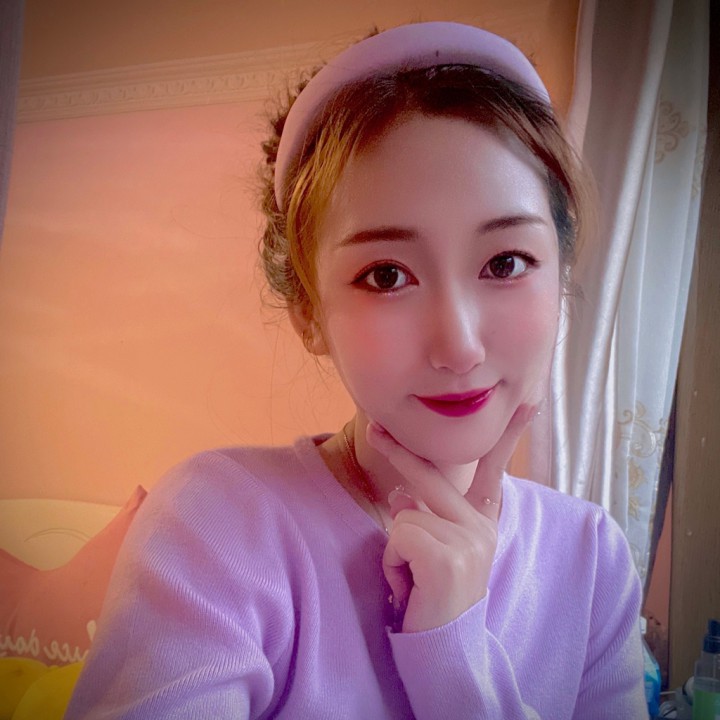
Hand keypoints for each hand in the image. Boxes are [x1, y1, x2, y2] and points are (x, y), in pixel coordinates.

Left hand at [366, 404, 535, 632]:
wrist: (446, 651)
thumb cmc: (435, 598)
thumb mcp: (436, 552)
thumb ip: (427, 517)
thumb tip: (402, 492)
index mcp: (483, 525)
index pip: (494, 473)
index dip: (508, 436)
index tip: (527, 402)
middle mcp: (482, 529)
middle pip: (434, 477)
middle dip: (399, 453)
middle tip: (373, 430)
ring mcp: (468, 541)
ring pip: (405, 513)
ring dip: (396, 547)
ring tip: (411, 578)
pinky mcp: (448, 556)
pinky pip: (398, 534)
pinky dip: (392, 561)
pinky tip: (409, 586)